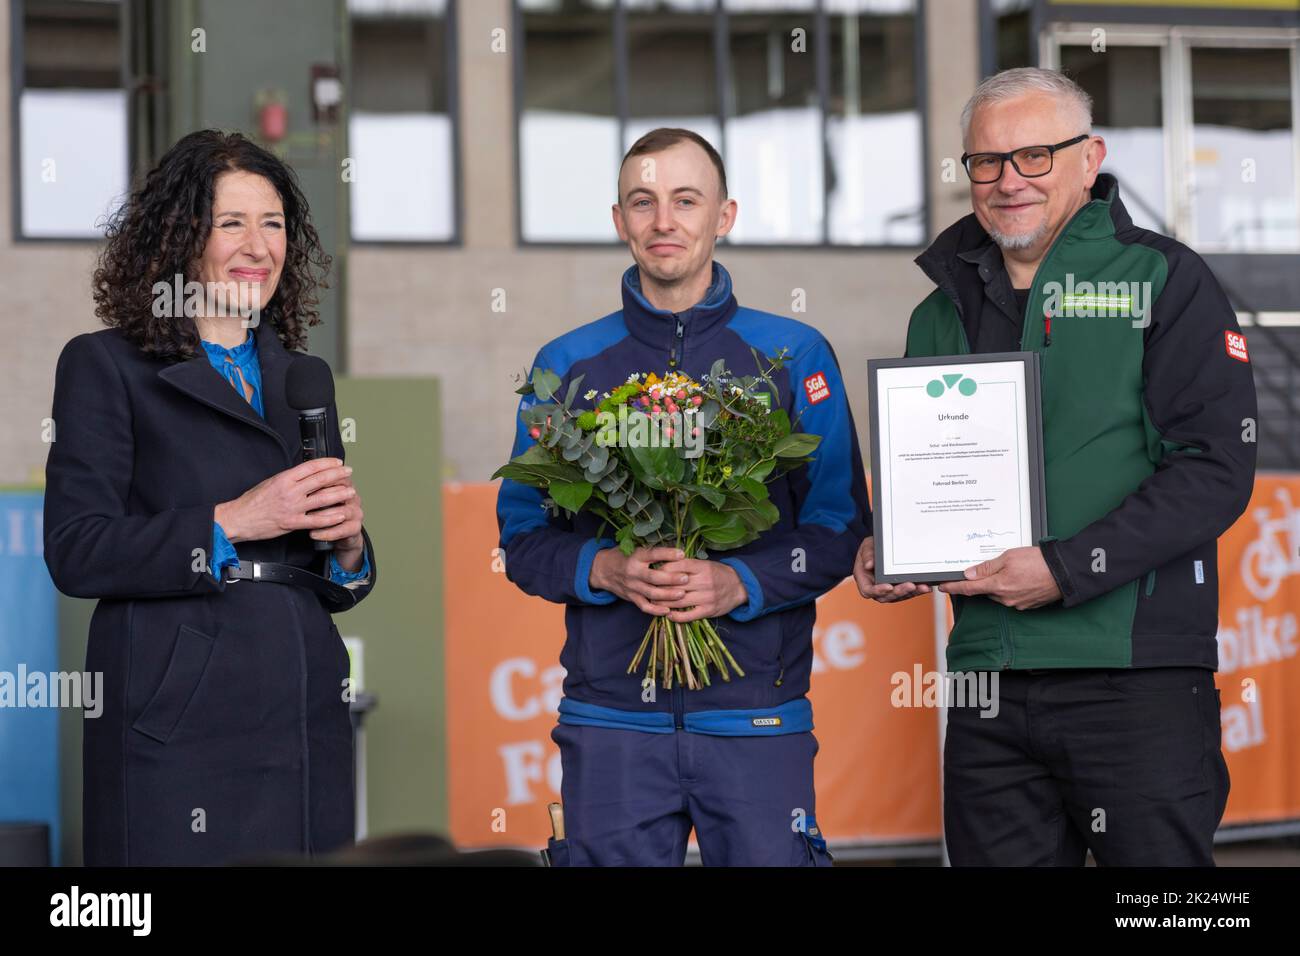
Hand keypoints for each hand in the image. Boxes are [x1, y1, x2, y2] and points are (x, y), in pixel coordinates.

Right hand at [213, 458, 362, 560]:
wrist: (239, 518)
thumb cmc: (253, 501)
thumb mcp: (270, 482)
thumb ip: (289, 479)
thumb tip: (305, 474)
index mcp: (284, 478)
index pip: (311, 467)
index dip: (327, 463)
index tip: (338, 462)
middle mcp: (290, 491)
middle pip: (320, 480)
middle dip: (338, 475)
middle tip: (349, 473)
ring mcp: (292, 507)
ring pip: (322, 499)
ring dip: (339, 494)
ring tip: (351, 491)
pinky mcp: (292, 523)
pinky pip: (316, 520)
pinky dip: (331, 517)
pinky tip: (341, 514)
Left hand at [311, 472, 365, 570]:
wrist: (344, 529)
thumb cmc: (329, 508)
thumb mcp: (324, 493)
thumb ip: (316, 484)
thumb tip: (297, 477)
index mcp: (347, 485)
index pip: (338, 478)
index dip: (322, 480)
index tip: (305, 482)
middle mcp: (354, 498)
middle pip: (341, 492)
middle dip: (322, 494)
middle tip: (305, 498)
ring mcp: (356, 513)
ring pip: (342, 512)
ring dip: (323, 515)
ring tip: (308, 516)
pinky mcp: (355, 528)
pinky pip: (341, 530)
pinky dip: (325, 532)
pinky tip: (313, 533)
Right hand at [590, 546, 689, 614]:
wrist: (603, 570)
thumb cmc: (624, 556)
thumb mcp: (634, 547)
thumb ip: (651, 550)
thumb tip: (675, 548)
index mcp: (636, 556)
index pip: (653, 554)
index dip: (667, 554)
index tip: (682, 554)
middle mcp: (633, 572)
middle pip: (653, 577)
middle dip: (671, 578)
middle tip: (686, 578)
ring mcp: (632, 586)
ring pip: (651, 593)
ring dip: (668, 595)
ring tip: (682, 593)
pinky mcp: (631, 597)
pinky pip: (644, 606)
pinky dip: (656, 610)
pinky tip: (668, 610)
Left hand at [654, 558, 746, 621]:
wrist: (739, 586)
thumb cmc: (718, 574)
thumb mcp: (705, 564)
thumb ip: (687, 565)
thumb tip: (663, 565)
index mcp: (702, 567)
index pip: (677, 567)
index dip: (662, 570)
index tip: (653, 573)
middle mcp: (704, 581)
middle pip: (675, 585)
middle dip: (658, 588)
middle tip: (647, 589)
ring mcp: (706, 597)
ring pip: (679, 601)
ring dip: (663, 603)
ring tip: (653, 602)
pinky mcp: (708, 610)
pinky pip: (689, 615)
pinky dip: (676, 616)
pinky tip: (667, 614)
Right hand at [853, 536, 931, 603]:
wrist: (879, 548)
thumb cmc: (871, 548)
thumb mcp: (866, 547)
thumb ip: (867, 555)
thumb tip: (869, 565)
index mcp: (864, 580)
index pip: (868, 590)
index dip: (878, 591)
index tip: (888, 587)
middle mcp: (875, 588)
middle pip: (886, 596)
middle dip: (899, 592)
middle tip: (911, 585)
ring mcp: (887, 590)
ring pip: (899, 596)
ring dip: (911, 593)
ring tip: (923, 587)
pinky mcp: (898, 588)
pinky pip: (907, 593)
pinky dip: (916, 591)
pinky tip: (925, 587)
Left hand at [937, 546, 1061, 609]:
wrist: (1065, 572)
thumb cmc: (1038, 562)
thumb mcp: (1009, 557)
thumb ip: (987, 567)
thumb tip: (970, 575)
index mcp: (998, 586)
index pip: (969, 589)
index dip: (953, 587)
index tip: (942, 587)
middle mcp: (1006, 599)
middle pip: (985, 591)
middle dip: (985, 580)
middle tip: (997, 566)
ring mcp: (1017, 604)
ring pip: (999, 594)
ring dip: (1000, 584)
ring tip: (1016, 570)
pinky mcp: (1027, 606)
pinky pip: (1012, 597)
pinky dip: (1013, 588)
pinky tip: (1023, 578)